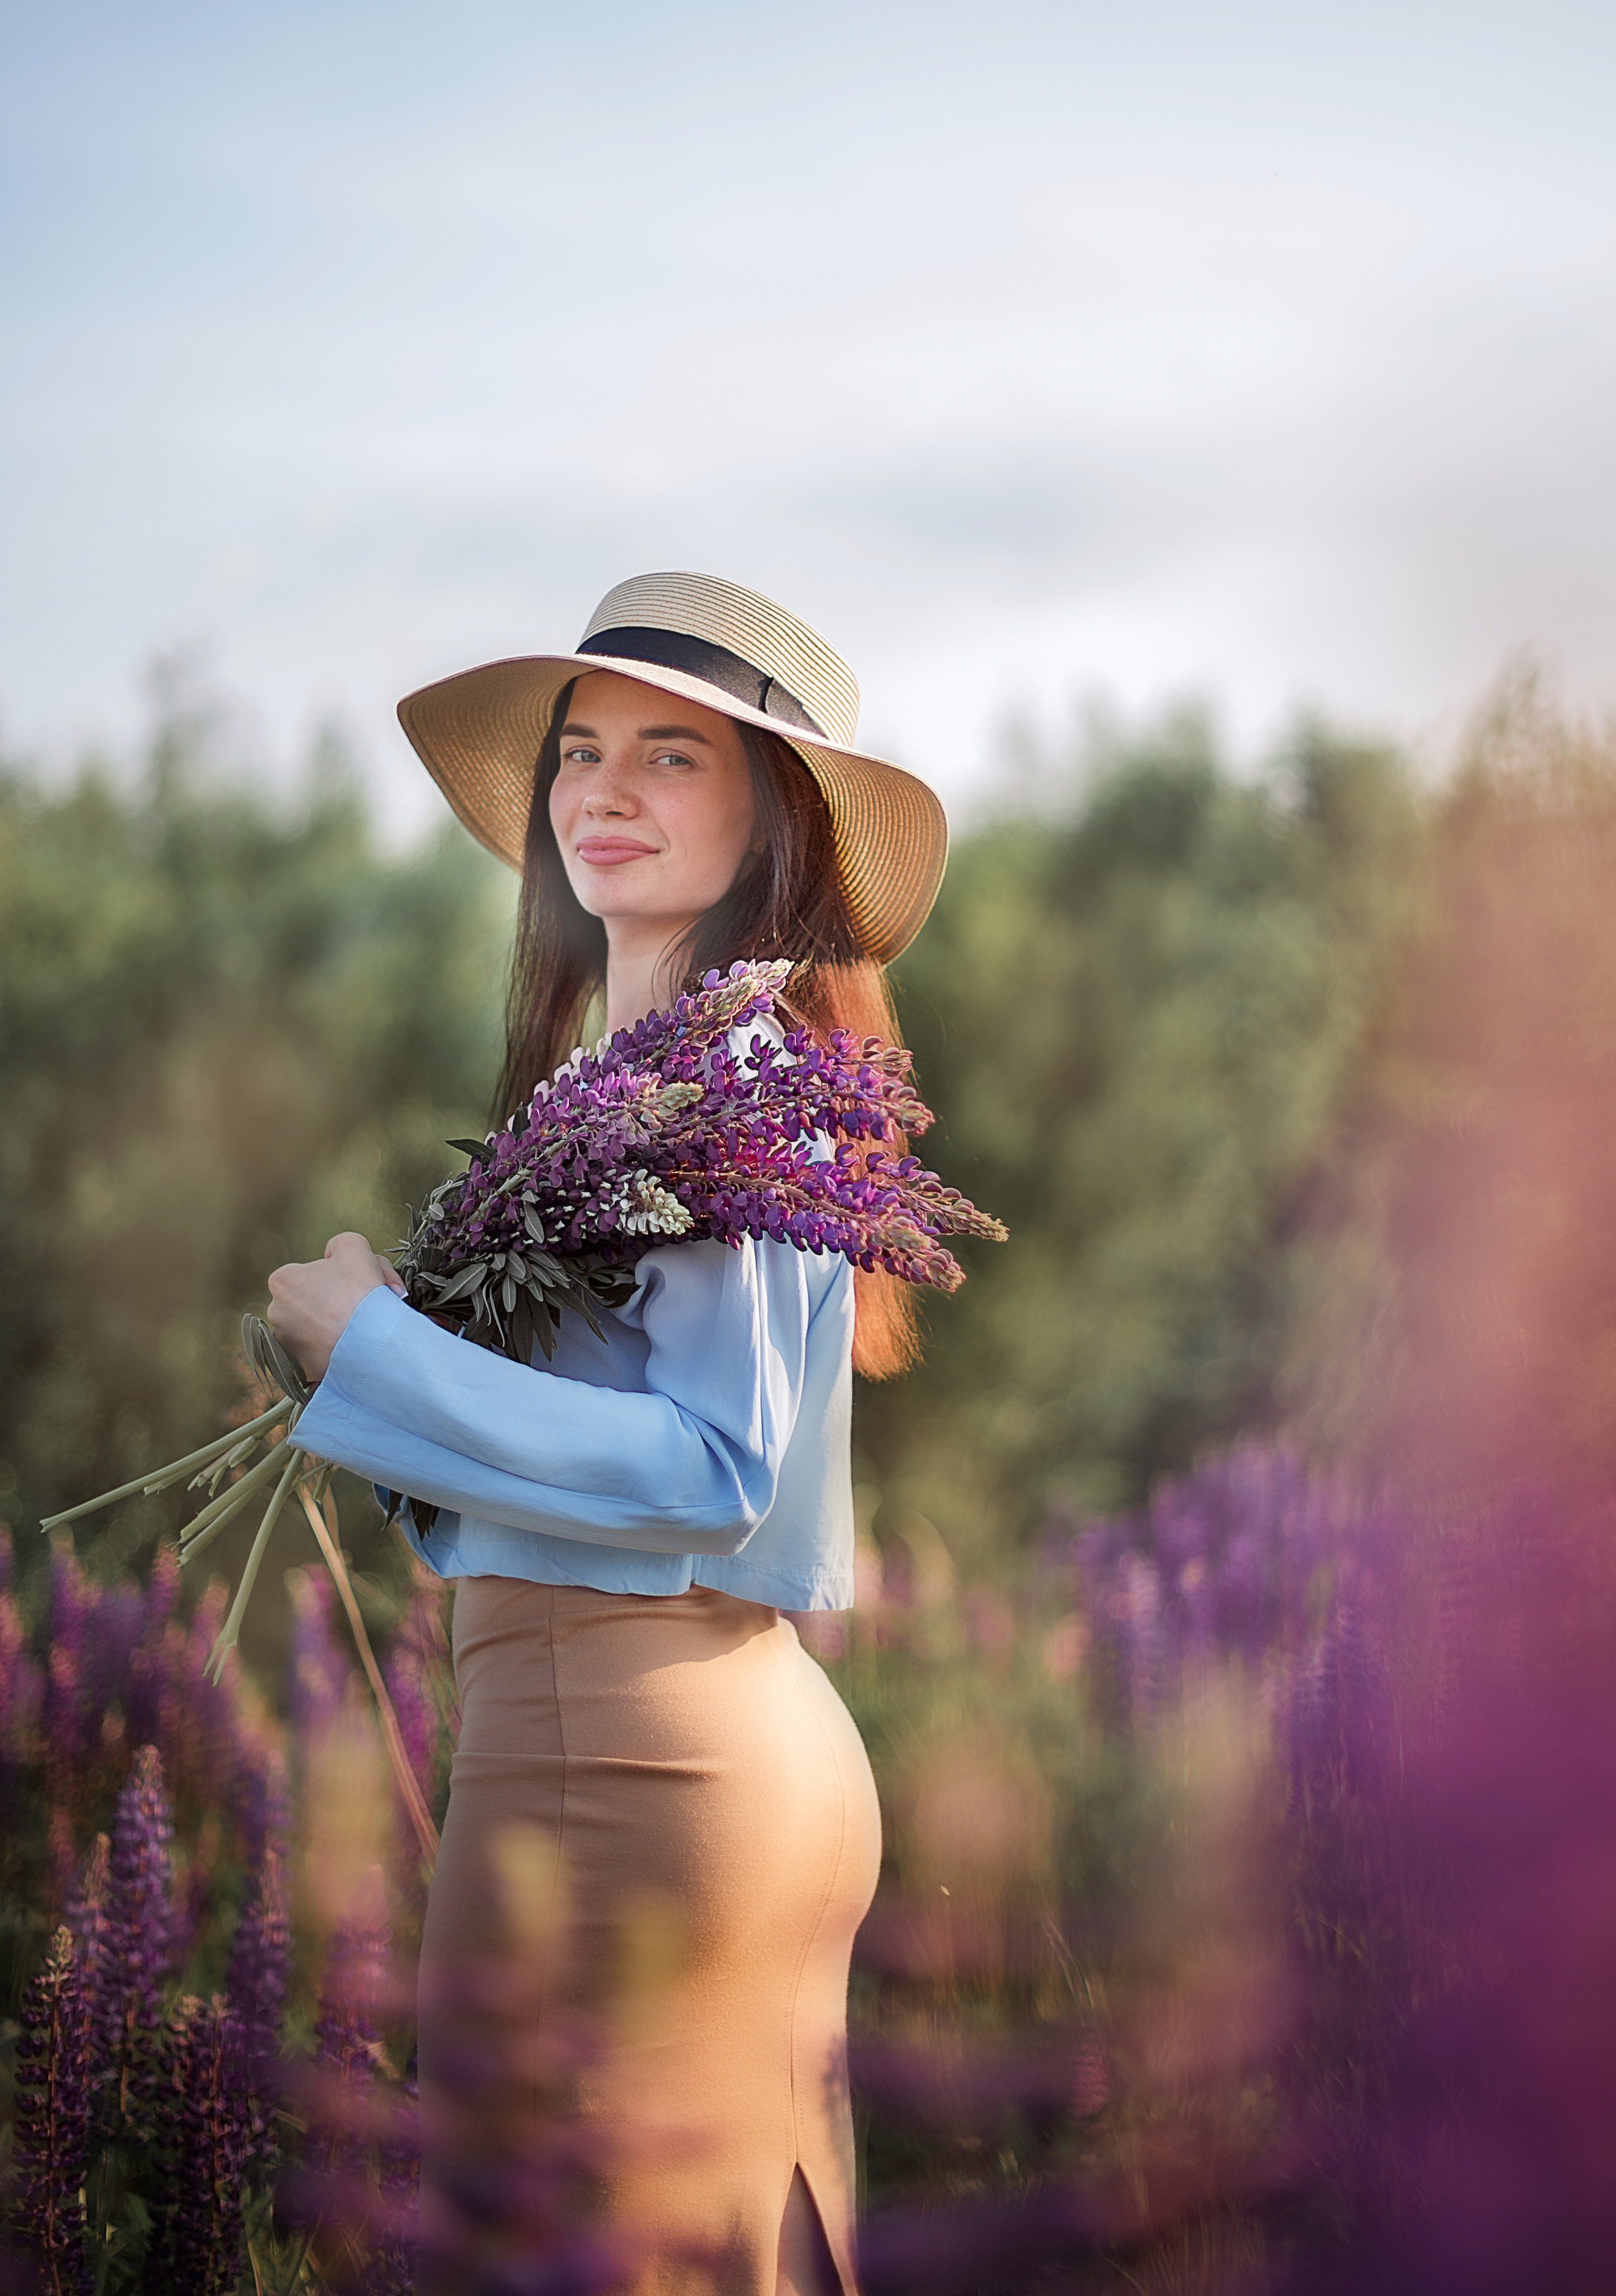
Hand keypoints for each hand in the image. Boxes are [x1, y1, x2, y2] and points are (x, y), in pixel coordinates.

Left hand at [266, 1232, 405, 1384]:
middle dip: (333, 1301)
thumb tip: (333, 1256)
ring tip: (358, 1326)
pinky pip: (319, 1351)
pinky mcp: (302, 1366)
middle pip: (312, 1300)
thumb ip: (339, 1243)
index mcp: (282, 1281)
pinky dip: (334, 1347)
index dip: (336, 1277)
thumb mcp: (354, 1246)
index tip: (353, 1285)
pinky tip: (352, 1344)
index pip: (309, 1273)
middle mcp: (277, 1313)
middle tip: (360, 1305)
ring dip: (333, 1325)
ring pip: (314, 1326)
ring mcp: (287, 1342)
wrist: (372, 1342)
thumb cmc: (360, 1293)